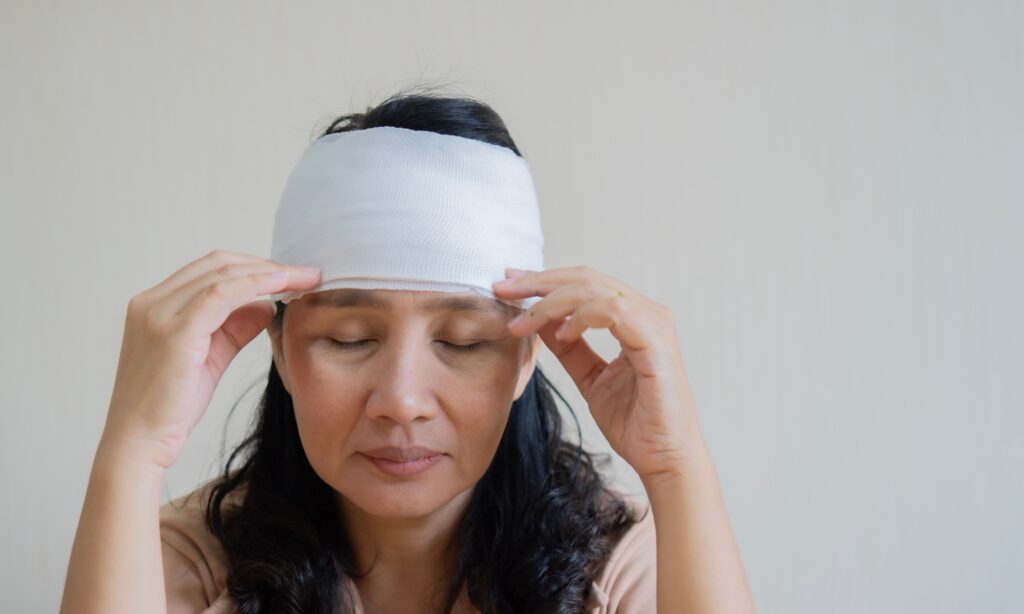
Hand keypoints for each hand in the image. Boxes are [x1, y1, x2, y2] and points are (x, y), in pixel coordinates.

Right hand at [100, 250, 319, 468]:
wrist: (138, 444)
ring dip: (270, 273)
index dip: (253, 267)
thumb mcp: (210, 358)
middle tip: (306, 274)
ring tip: (305, 279)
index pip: (209, 269)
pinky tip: (284, 289)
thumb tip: (267, 305)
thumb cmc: (170, 408)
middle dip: (266, 265)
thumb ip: (234, 328)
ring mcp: (159, 314)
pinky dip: (257, 286)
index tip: (290, 275)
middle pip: (218, 264)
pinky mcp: (174, 332)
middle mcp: (151, 302)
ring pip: (223, 275)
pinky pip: (222, 296)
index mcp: (154, 304)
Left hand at [492, 265, 704, 483]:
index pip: (585, 284)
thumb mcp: (589, 377)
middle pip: (587, 278)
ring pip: (594, 289)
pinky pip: (613, 310)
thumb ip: (569, 347)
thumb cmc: (635, 423)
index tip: (508, 286)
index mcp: (635, 318)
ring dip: (551, 302)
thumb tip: (540, 320)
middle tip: (502, 288)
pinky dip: (581, 316)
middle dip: (539, 282)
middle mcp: (647, 313)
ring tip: (522, 323)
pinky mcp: (656, 340)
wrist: (663, 459)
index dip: (545, 281)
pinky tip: (562, 334)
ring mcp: (654, 323)